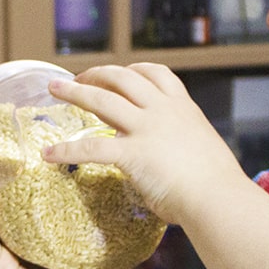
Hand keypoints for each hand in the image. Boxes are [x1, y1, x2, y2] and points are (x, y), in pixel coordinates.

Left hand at [44, 63, 243, 223]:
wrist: (219, 198)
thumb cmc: (217, 186)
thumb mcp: (204, 151)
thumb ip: (184, 148)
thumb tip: (177, 162)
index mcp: (183, 108)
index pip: (156, 73)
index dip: (134, 69)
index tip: (121, 72)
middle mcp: (163, 111)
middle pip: (122, 77)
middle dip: (97, 73)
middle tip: (77, 78)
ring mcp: (146, 129)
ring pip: (101, 99)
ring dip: (73, 91)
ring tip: (54, 88)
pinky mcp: (132, 154)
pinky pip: (91, 148)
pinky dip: (66, 150)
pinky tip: (50, 154)